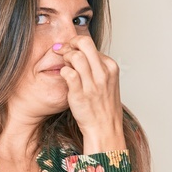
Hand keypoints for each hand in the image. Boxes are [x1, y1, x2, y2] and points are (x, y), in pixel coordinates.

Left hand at [54, 37, 124, 153]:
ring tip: (63, 64)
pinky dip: (62, 71)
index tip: (68, 50)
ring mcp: (93, 83)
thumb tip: (79, 53)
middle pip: (84, 43)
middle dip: (69, 44)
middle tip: (61, 50)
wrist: (104, 128)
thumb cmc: (102, 106)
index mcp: (110, 67)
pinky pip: (68, 73)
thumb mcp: (106, 81)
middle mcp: (103, 73)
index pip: (91, 44)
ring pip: (75, 56)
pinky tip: (63, 76)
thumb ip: (95, 66)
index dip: (76, 45)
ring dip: (65, 57)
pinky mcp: (80, 93)